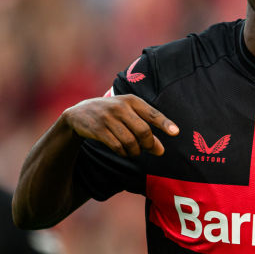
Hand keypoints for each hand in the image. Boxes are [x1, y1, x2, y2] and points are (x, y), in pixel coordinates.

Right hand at [63, 94, 178, 157]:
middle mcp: (120, 106)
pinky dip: (124, 153)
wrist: (78, 115)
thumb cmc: (111, 115)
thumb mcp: (127, 114)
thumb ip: (145, 128)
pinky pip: (117, 146)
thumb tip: (160, 151)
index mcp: (131, 100)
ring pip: (131, 141)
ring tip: (134, 151)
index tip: (176, 132)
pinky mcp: (98, 129)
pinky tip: (124, 152)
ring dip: (136, 151)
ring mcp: (108, 117)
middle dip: (149, 144)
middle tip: (150, 149)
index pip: (152, 113)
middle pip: (143, 131)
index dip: (165, 123)